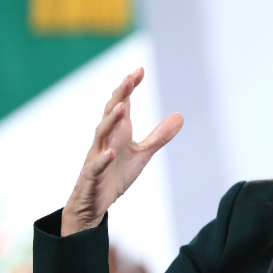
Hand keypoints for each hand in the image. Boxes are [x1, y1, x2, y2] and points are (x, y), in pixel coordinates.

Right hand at [61, 68, 183, 235]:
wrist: (95, 202)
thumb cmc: (115, 174)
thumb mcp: (142, 154)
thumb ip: (159, 136)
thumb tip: (180, 116)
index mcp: (118, 132)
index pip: (122, 104)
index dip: (129, 88)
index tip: (140, 70)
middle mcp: (105, 139)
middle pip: (111, 113)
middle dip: (119, 96)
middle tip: (129, 79)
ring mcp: (96, 155)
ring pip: (101, 134)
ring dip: (110, 121)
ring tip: (121, 108)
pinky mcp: (92, 175)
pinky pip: (96, 165)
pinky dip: (102, 159)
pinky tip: (111, 152)